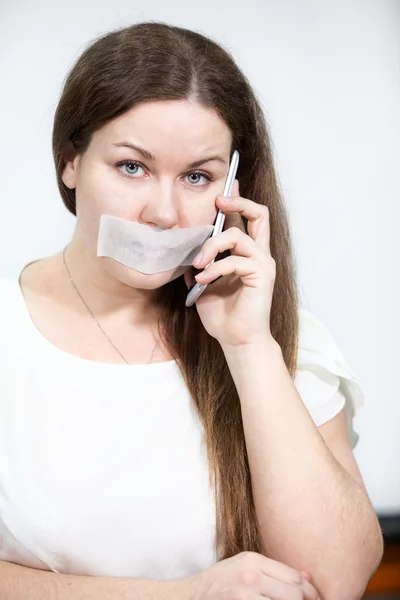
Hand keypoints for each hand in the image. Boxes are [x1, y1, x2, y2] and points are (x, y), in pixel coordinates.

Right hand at [179, 551, 319, 598]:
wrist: (190, 597)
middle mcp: (250, 577)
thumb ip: (274, 572)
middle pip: (294, 594)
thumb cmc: (221, 582)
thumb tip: (307, 578)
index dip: (310, 592)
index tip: (316, 599)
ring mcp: (245, 596)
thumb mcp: (245, 567)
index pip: (294, 578)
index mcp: (253, 561)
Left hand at [184, 180, 275, 350]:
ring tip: (197, 264)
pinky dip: (215, 268)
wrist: (236, 340)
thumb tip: (185, 248)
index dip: (237, 200)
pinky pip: (236, 260)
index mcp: (247, 254)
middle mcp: (259, 254)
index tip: (221, 190)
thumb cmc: (222, 315)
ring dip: (211, 246)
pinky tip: (203, 280)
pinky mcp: (263, 275)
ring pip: (237, 236)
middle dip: (237, 201)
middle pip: (259, 213)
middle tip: (218, 202)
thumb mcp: (203, 284)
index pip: (248, 218)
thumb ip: (199, 263)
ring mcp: (263, 263)